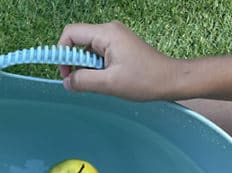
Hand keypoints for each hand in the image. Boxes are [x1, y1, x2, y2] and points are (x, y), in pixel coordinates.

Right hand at [58, 20, 177, 100]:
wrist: (169, 79)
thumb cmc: (144, 80)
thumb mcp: (109, 83)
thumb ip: (83, 81)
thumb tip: (66, 82)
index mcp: (106, 33)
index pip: (71, 33)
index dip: (62, 53)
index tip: (66, 74)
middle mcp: (109, 30)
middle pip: (78, 41)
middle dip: (74, 62)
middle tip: (81, 83)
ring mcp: (115, 37)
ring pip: (87, 49)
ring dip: (86, 67)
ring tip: (99, 82)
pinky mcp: (119, 46)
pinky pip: (98, 54)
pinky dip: (96, 68)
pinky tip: (105, 80)